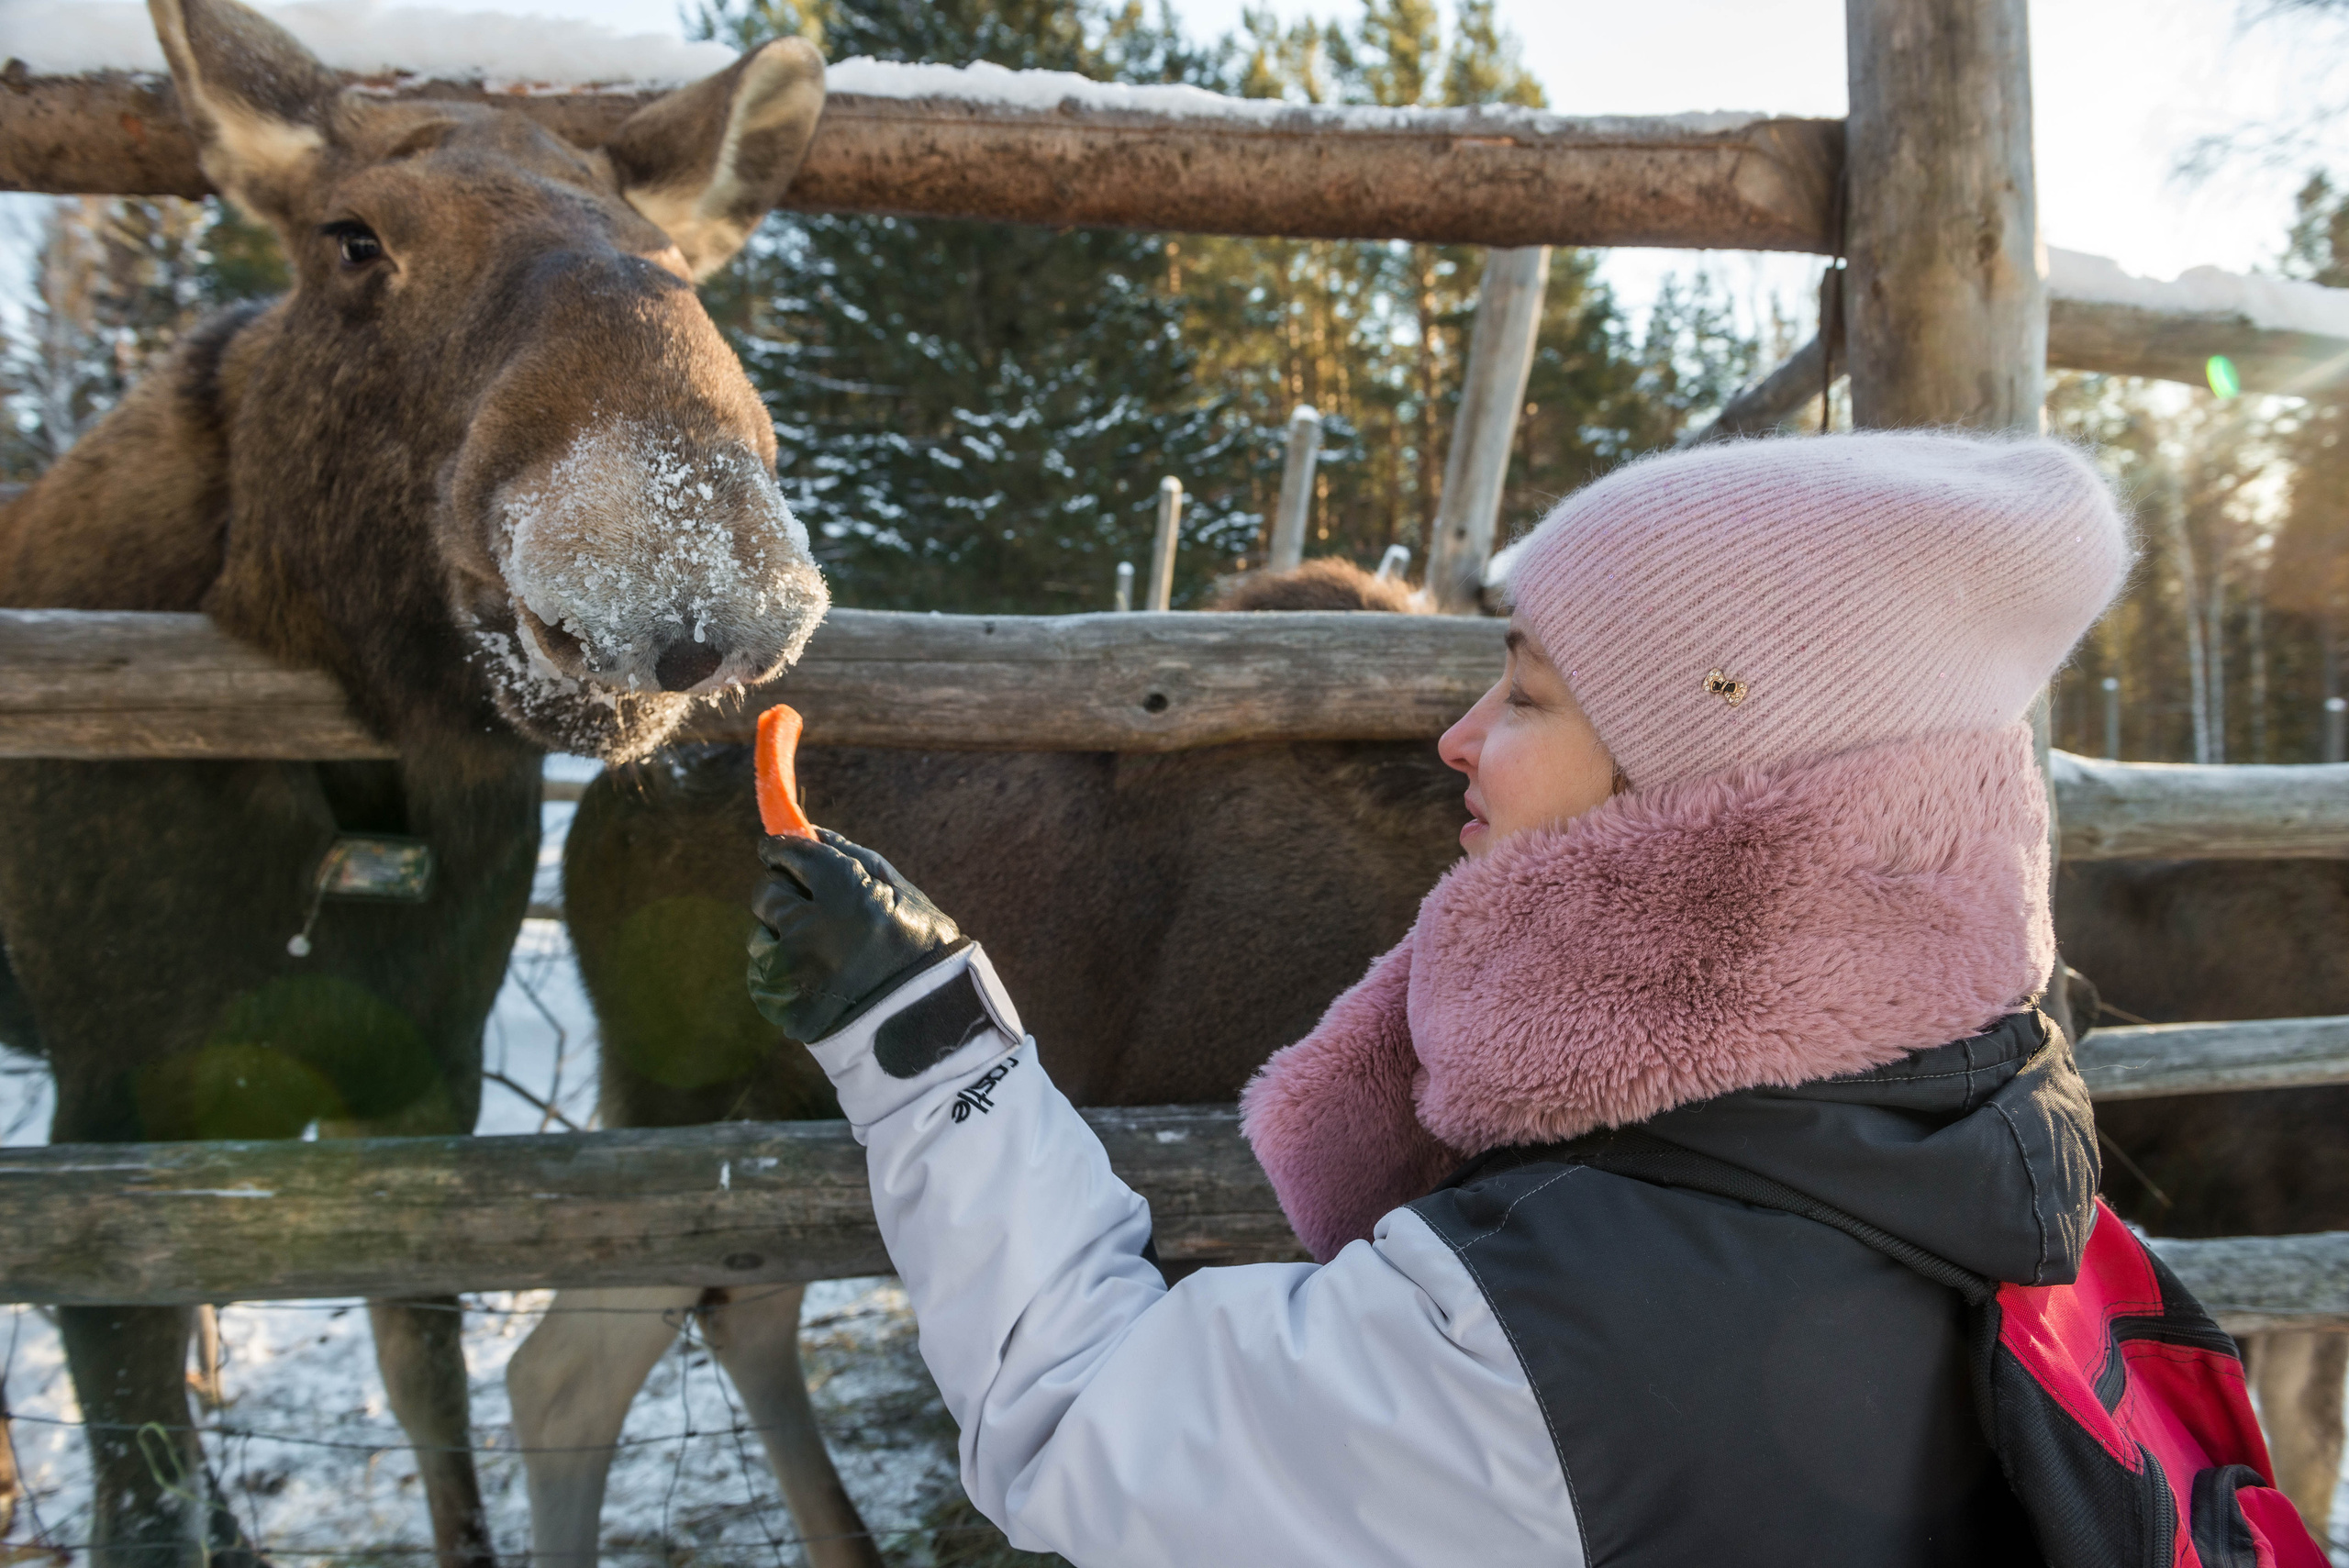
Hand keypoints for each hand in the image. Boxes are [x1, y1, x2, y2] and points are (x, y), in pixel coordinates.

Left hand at [747, 828, 964, 1042]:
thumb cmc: (922, 951)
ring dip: (778, 936)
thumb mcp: (901, 893)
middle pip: (765, 892)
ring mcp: (793, 971)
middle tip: (803, 904)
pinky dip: (779, 972)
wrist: (928, 1027)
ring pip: (757, 935)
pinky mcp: (782, 1006)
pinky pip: (760, 975)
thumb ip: (853, 857)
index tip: (776, 850)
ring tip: (816, 952)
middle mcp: (811, 929)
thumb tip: (810, 830)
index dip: (780, 849)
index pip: (791, 854)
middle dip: (780, 892)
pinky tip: (811, 978)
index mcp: (845, 893)